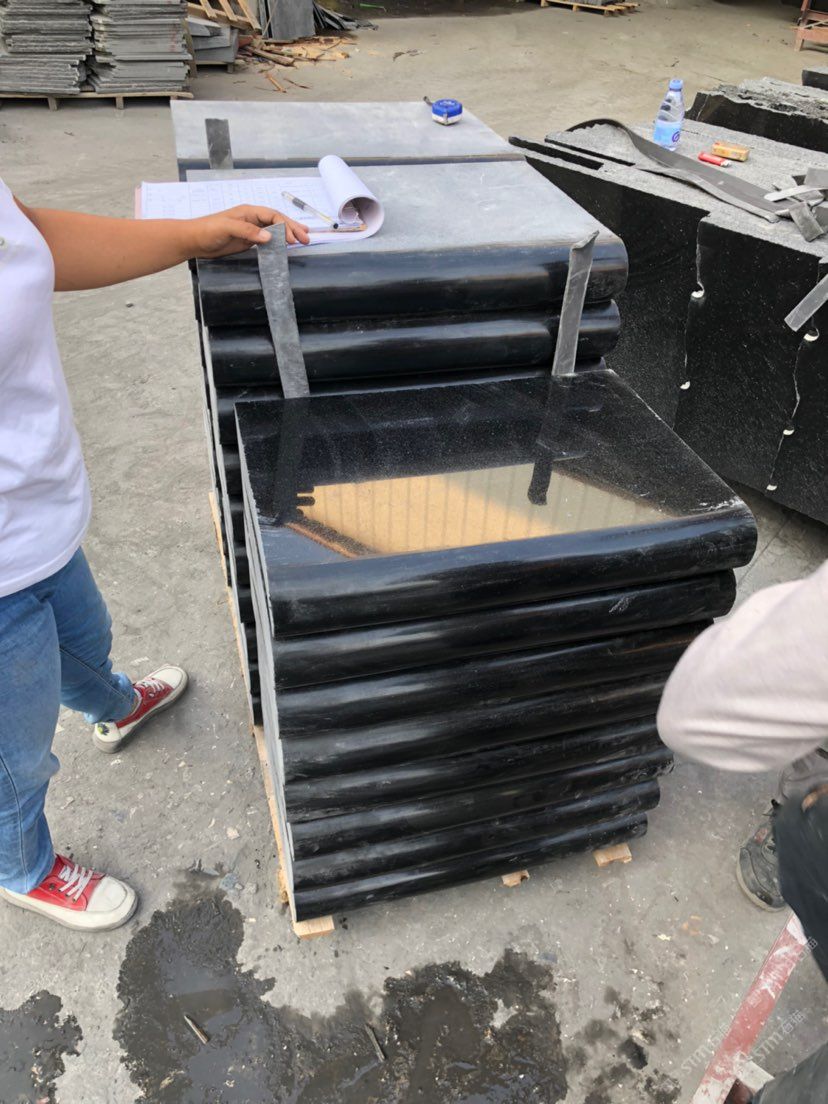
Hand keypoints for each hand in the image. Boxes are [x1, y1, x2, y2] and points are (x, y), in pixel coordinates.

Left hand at [185, 204, 309, 256]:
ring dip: (289, 233)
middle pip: (277, 221)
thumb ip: (248, 231)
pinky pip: (268, 239)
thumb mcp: (228, 228)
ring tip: (304, 238)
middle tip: (307, 238)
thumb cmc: (207, 230)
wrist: (193, 240)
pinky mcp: (248, 240)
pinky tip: (287, 245)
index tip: (293, 239)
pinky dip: (280, 241)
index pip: (273, 216)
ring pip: (275, 229)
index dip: (285, 226)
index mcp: (249, 211)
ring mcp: (251, 229)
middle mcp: (252, 218)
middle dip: (293, 228)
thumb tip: (270, 236)